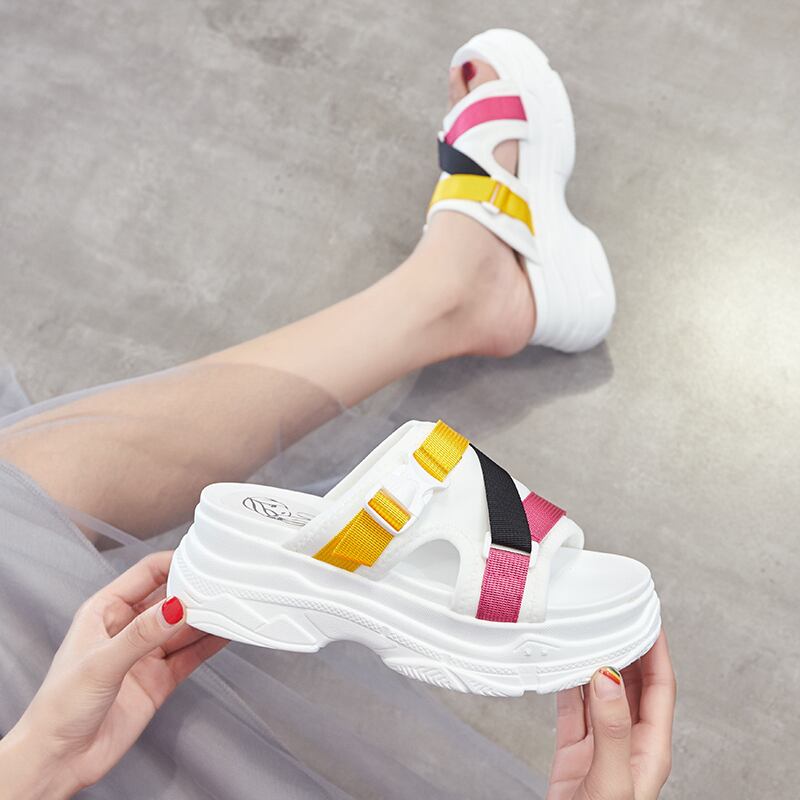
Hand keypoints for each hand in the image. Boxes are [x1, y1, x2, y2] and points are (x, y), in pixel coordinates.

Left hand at [0, 551, 226, 798]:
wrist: (58, 761)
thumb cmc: (59, 707)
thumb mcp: (101, 663)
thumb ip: (141, 634)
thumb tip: (175, 607)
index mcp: (106, 610)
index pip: (147, 574)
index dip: (175, 563)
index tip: (202, 561)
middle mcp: (128, 628)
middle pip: (171, 598)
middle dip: (197, 591)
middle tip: (223, 586)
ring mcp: (146, 654)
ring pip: (184, 627)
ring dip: (207, 618)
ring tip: (232, 607)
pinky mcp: (159, 679)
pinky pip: (190, 655)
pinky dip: (209, 644)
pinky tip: (226, 634)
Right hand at [547, 631, 675, 799]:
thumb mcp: (612, 780)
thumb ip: (612, 730)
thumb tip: (609, 678)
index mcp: (651, 750)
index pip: (661, 688)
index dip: (657, 652)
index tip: (648, 621)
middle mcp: (628, 743)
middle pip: (634, 684)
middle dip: (628, 649)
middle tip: (618, 617)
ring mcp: (600, 746)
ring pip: (602, 692)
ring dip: (597, 663)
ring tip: (590, 634)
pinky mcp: (574, 751)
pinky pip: (572, 708)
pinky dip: (567, 684)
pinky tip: (562, 667)